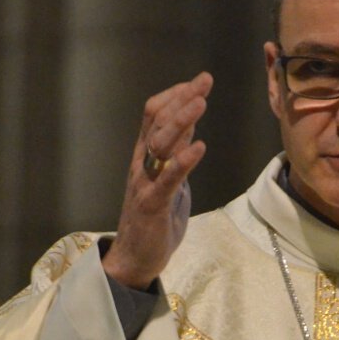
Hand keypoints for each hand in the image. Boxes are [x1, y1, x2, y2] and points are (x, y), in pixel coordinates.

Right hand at [101, 72, 212, 288]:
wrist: (134, 258)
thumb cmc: (154, 219)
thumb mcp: (171, 177)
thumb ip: (176, 152)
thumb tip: (190, 124)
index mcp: (145, 155)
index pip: (154, 115)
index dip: (175, 95)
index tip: (198, 80)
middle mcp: (141, 163)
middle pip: (157, 122)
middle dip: (182, 99)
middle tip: (204, 81)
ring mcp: (144, 182)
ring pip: (159, 143)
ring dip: (181, 121)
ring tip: (200, 103)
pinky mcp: (152, 204)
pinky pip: (168, 179)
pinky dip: (183, 161)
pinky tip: (199, 147)